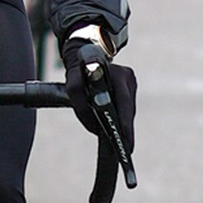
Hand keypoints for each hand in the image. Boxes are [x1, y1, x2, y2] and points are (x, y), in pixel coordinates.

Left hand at [62, 27, 137, 202]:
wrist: (85, 49)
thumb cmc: (77, 66)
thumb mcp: (71, 82)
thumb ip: (79, 102)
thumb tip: (94, 128)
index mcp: (121, 76)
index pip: (124, 106)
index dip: (125, 127)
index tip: (126, 145)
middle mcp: (129, 79)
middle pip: (128, 112)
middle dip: (125, 132)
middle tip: (125, 153)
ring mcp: (131, 84)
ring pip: (127, 111)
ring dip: (122, 127)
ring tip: (123, 149)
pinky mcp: (128, 88)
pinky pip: (124, 108)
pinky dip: (120, 120)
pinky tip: (118, 134)